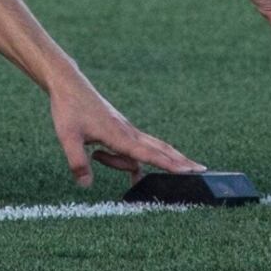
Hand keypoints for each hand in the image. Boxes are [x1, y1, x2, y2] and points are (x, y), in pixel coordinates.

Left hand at [47, 69, 204, 189]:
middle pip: (159, 149)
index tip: (192, 170)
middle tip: (203, 171)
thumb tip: (87, 186)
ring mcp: (125, 129)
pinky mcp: (119, 128)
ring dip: (126, 165)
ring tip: (94, 154)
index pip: (150, 154)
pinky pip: (128, 148)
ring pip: (140, 151)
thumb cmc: (68, 108)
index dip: (170, 164)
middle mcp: (127, 132)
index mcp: (119, 135)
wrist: (67, 83)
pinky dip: (121, 159)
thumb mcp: (67, 136)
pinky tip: (98, 155)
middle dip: (179, 161)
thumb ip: (77, 162)